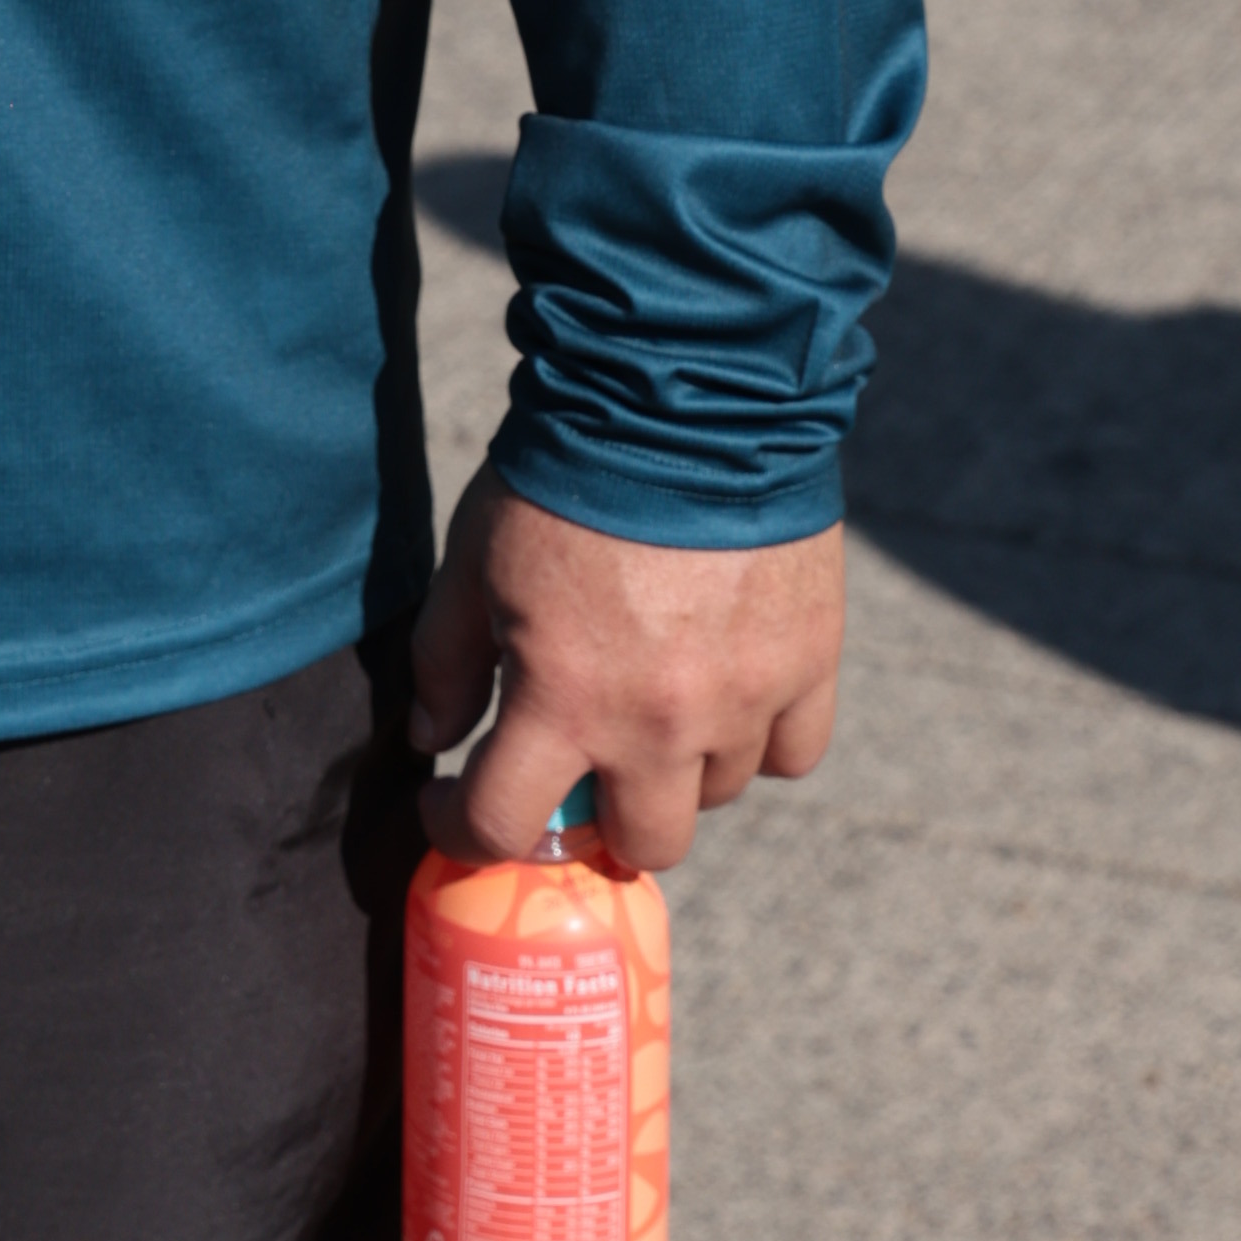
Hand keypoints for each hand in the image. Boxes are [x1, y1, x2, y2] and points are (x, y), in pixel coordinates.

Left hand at [408, 473, 844, 878]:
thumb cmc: (561, 478)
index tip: (452, 803)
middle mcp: (661, 723)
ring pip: (716, 795)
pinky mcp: (809, 664)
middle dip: (598, 818)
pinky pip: (792, 752)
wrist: (681, 398)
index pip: (504, 826)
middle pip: (641, 843)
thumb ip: (447, 663)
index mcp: (565, 700)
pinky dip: (759, 740)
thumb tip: (431, 739)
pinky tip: (727, 697)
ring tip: (654, 704)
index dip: (463, 829)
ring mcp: (744, 699)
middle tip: (580, 766)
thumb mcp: (472, 564)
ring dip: (679, 771)